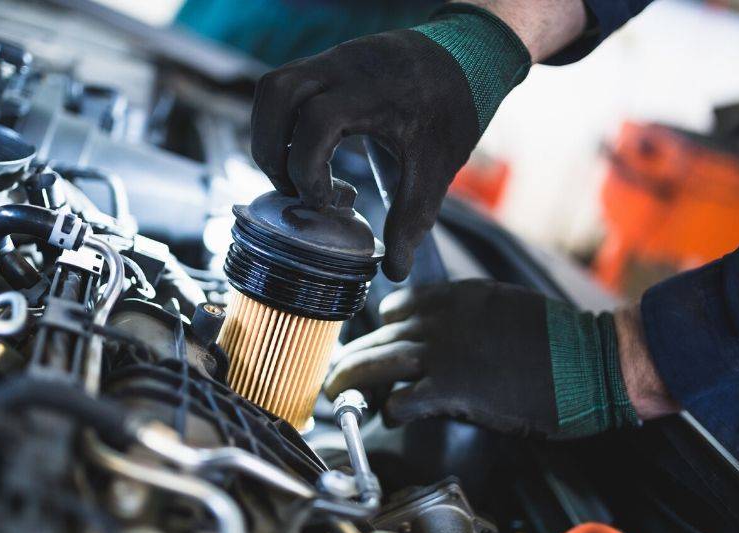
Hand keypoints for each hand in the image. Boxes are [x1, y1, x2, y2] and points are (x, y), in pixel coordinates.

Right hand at [250, 6, 530, 280]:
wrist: (470, 55)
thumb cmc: (453, 109)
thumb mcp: (437, 168)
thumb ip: (412, 219)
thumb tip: (394, 270)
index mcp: (372, 92)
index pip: (316, 121)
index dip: (308, 168)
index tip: (326, 201)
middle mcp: (344, 67)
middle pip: (276, 95)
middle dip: (271, 150)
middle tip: (294, 188)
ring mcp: (332, 59)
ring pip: (272, 88)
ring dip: (268, 134)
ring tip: (292, 171)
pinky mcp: (327, 62)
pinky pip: (284, 86)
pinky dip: (281, 121)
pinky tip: (306, 149)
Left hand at [324, 280, 661, 438]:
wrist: (593, 361)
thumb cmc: (560, 340)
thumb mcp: (507, 308)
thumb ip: (470, 316)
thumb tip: (447, 335)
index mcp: (456, 296)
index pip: (397, 307)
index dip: (381, 330)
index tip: (373, 344)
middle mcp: (441, 319)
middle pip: (379, 337)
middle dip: (353, 357)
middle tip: (336, 374)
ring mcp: (443, 353)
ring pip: (377, 363)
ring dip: (351, 380)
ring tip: (336, 394)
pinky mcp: (452, 389)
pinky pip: (403, 400)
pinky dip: (390, 409)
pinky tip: (388, 416)